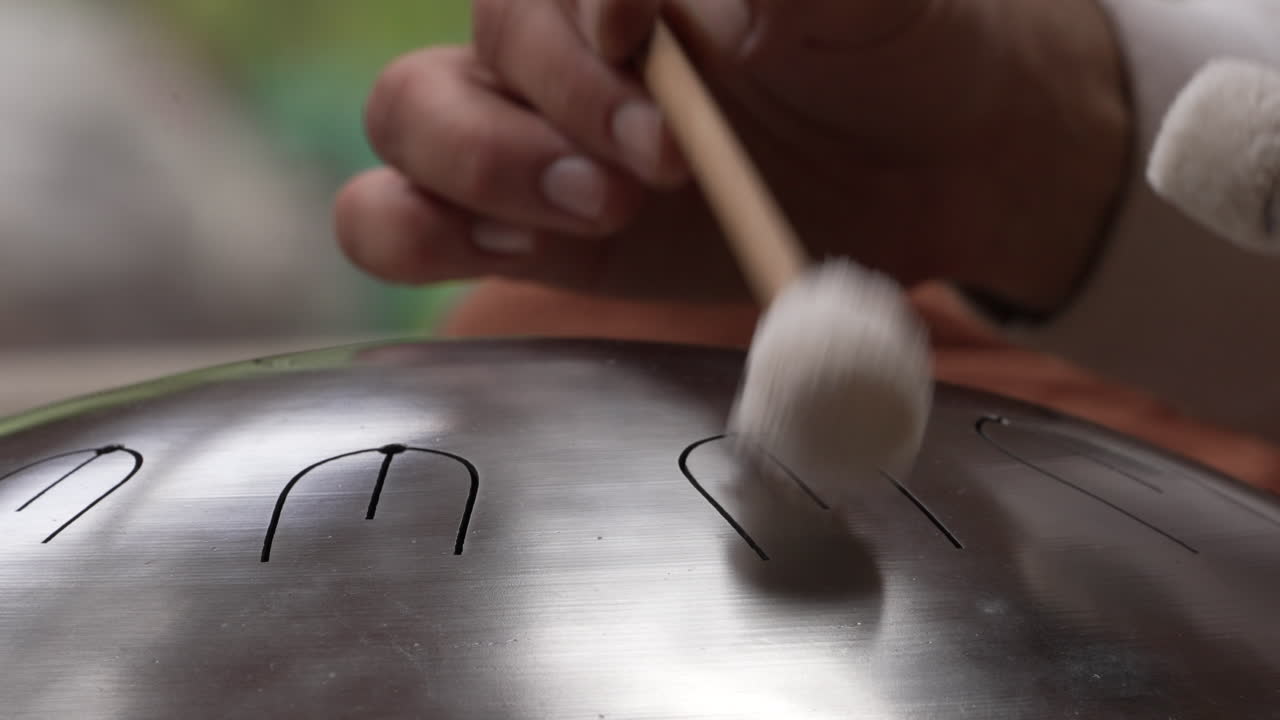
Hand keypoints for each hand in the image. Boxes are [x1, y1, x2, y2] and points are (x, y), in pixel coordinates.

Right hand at [335, 0, 1131, 311]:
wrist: (920, 158)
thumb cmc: (889, 48)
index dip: (575, 11)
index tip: (643, 39)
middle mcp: (550, 40)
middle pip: (465, 44)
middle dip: (560, 108)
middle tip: (663, 163)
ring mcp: (522, 132)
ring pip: (408, 118)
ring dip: (488, 169)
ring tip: (607, 211)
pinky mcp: (521, 228)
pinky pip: (394, 217)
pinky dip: (418, 231)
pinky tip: (515, 249)